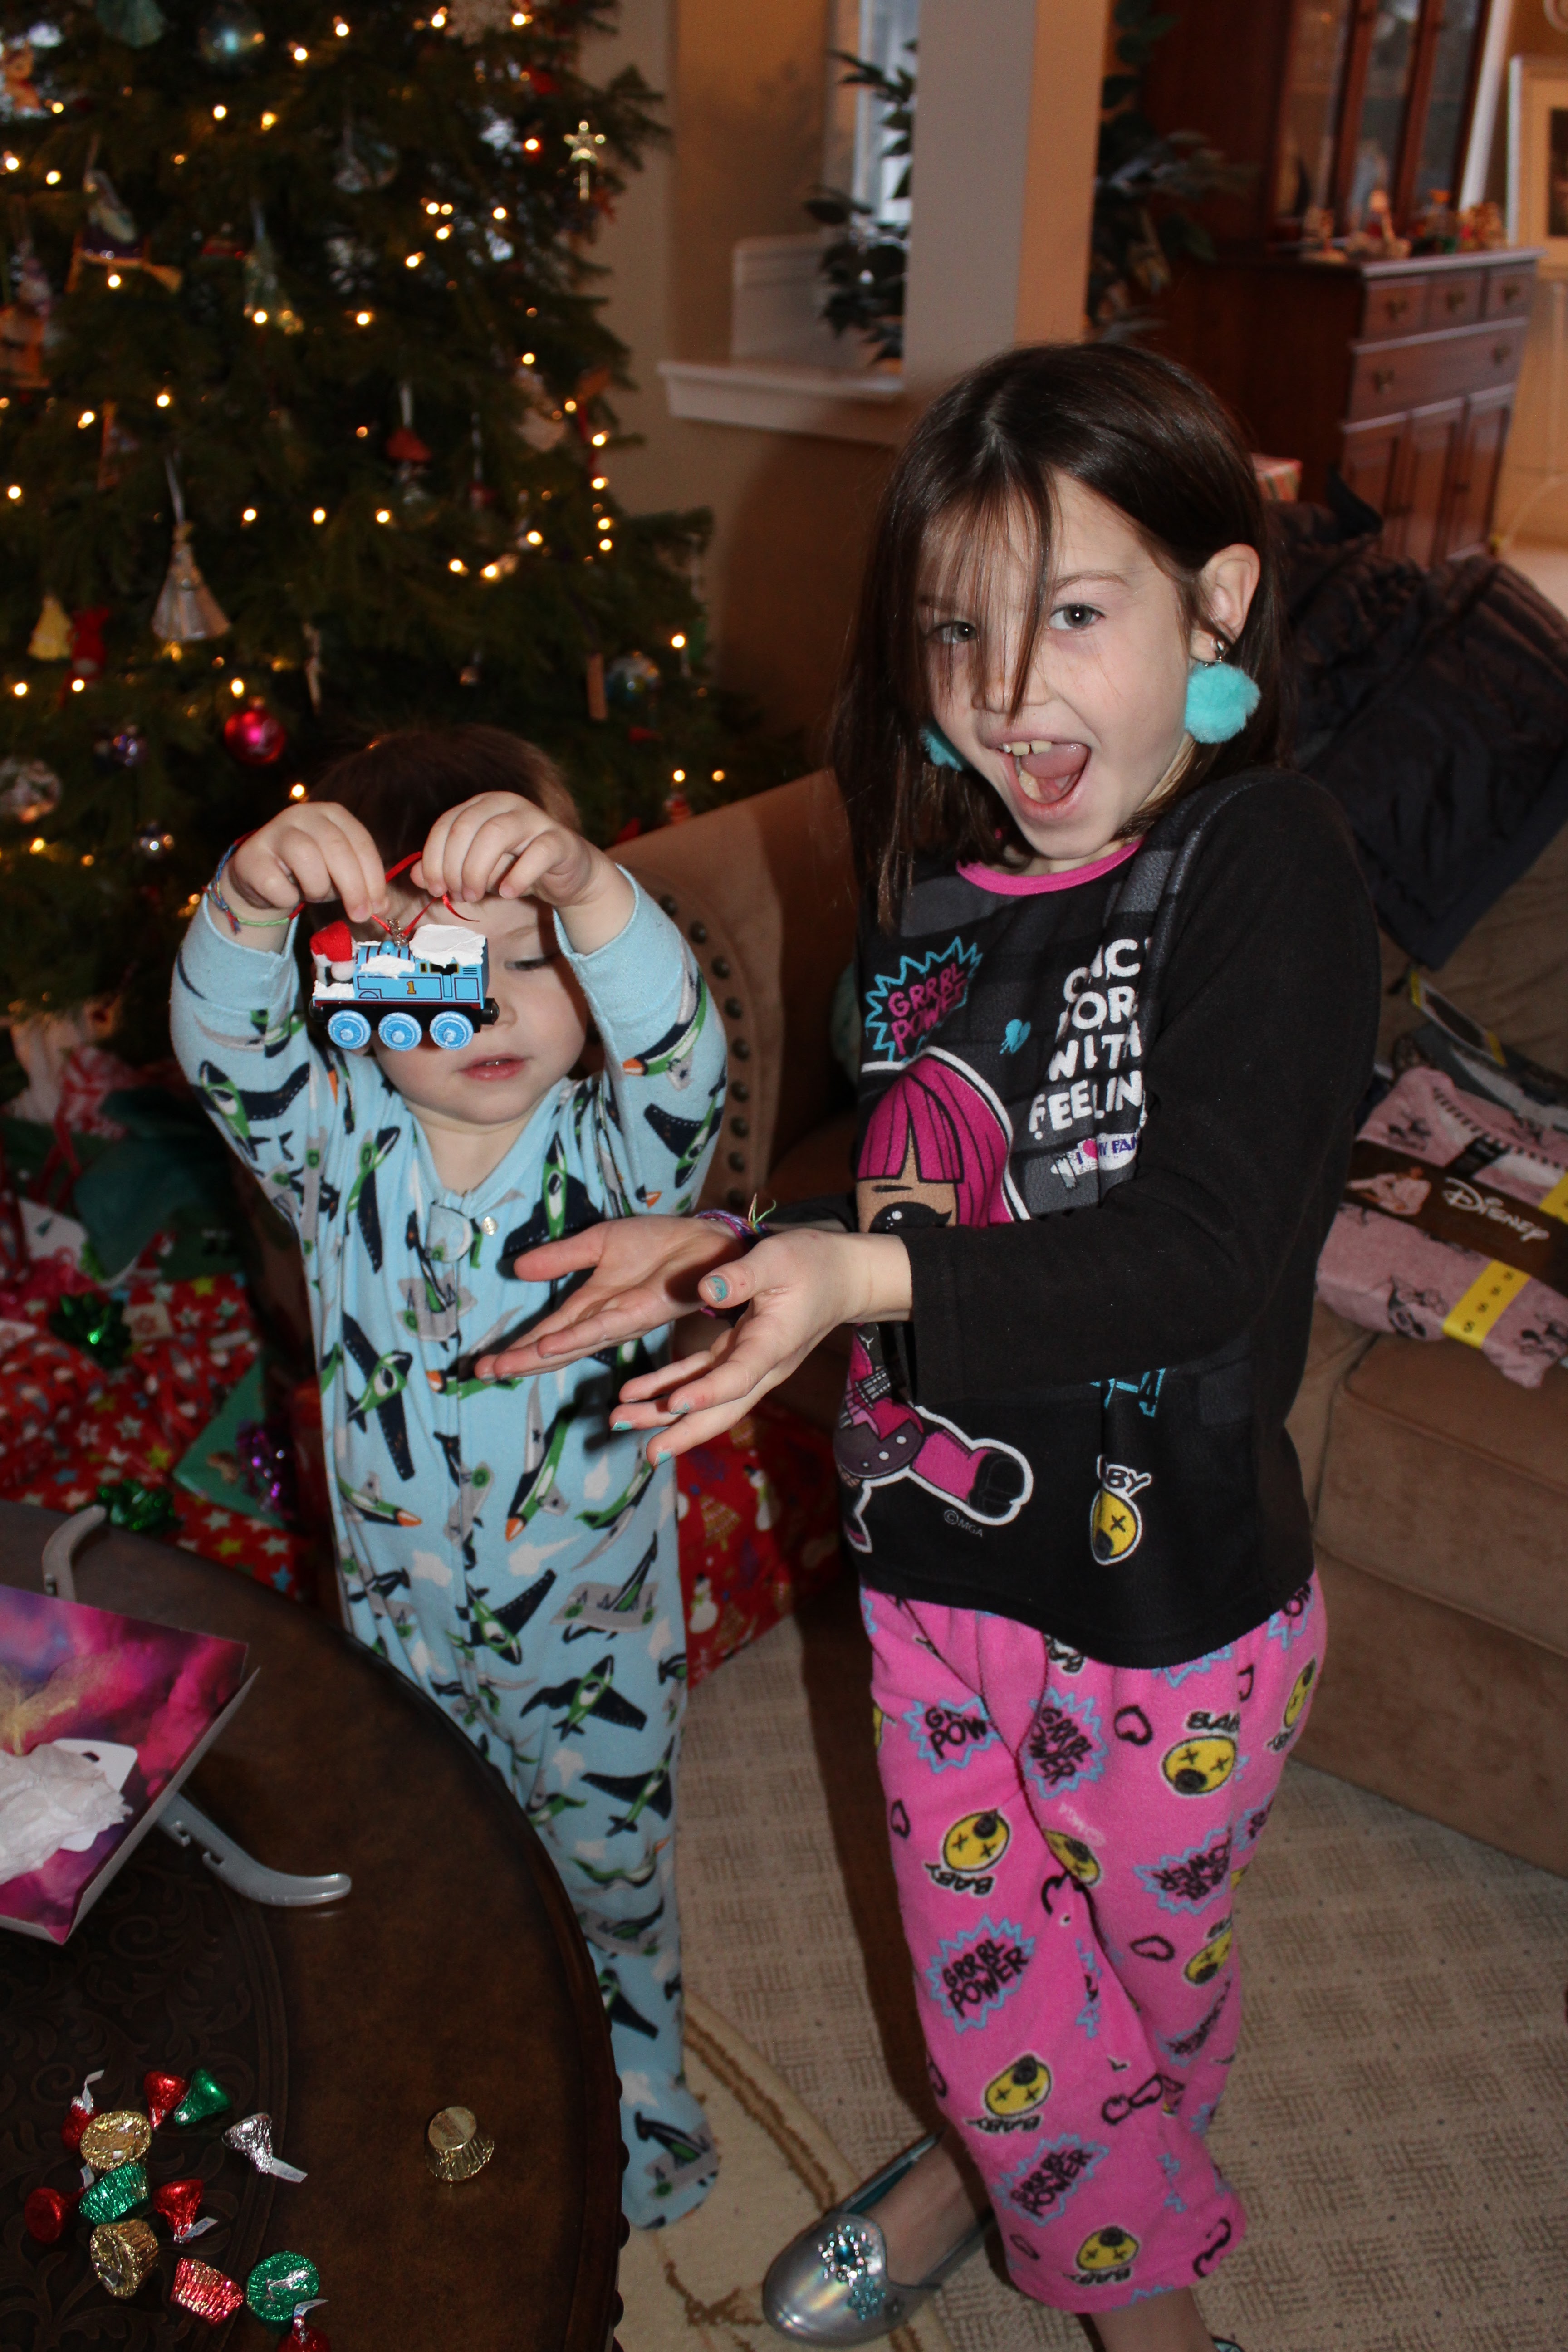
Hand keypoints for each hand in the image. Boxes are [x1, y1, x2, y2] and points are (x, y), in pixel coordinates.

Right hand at [226, 802, 388, 926]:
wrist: (260, 878)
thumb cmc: (308, 872)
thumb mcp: (339, 872)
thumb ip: (362, 884)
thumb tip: (382, 907)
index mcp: (332, 814)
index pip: (361, 841)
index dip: (373, 876)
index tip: (379, 905)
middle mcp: (304, 814)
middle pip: (336, 848)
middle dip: (354, 887)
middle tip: (360, 915)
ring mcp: (275, 831)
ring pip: (307, 859)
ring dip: (318, 888)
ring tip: (313, 895)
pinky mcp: (252, 855)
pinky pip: (278, 884)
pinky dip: (288, 898)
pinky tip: (286, 895)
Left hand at [412, 792, 632, 953]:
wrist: (568, 874)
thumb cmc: (517, 868)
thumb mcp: (477, 871)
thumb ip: (446, 870)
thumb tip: (415, 876)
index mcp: (483, 805)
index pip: (447, 824)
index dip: (434, 858)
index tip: (435, 889)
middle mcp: (507, 804)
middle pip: (467, 827)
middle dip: (454, 866)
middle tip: (456, 894)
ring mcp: (535, 819)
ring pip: (497, 833)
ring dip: (478, 870)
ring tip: (475, 895)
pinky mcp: (560, 841)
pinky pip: (537, 853)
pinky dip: (518, 876)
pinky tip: (508, 892)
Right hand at [476, 1216, 744, 1378]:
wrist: (704, 1239)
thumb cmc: (657, 1244)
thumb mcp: (598, 1244)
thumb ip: (561, 1259)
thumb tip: (517, 1269)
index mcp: (591, 1306)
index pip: (546, 1332)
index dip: (516, 1348)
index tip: (481, 1364)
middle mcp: (603, 1322)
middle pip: (553, 1346)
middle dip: (518, 1361)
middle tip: (481, 1372)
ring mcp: (621, 1321)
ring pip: (572, 1344)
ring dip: (538, 1356)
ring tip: (505, 1366)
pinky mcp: (641, 1311)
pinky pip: (602, 1328)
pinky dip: (574, 1338)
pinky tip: (549, 1346)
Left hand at [610, 1228, 911, 1460]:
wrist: (844, 1278)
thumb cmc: (814, 1264)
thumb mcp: (779, 1258)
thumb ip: (743, 1275)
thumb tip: (707, 1289)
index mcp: (772, 1344)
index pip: (738, 1378)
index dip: (706, 1393)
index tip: (673, 1403)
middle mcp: (762, 1366)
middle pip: (721, 1409)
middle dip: (682, 1431)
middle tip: (647, 1453)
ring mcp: (750, 1365)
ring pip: (707, 1401)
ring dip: (665, 1414)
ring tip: (620, 1420)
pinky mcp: (738, 1355)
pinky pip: (701, 1378)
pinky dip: (669, 1386)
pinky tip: (636, 1392)